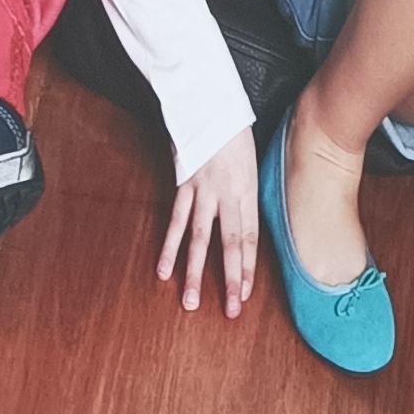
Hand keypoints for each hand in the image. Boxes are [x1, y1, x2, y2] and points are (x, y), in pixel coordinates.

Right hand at [158, 130, 257, 317]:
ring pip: (200, 240)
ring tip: (191, 301)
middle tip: (230, 310)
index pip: (250, 240)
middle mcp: (228, 196)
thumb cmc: (233, 131)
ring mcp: (204, 192)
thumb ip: (245, 195)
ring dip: (195, 273)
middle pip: (230, 245)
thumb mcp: (250, 164)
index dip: (248, 269)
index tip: (246, 295)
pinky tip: (162, 270)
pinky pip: (176, 221)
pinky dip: (169, 247)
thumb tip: (243, 222)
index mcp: (248, 192)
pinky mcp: (184, 185)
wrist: (210, 103)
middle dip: (230, 280)